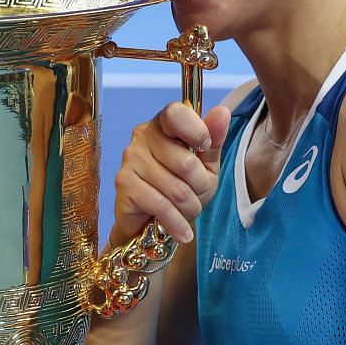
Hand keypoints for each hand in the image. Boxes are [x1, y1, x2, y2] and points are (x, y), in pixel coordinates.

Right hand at [109, 102, 231, 246]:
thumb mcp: (205, 165)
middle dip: (200, 187)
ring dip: (190, 208)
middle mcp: (142, 136)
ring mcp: (130, 159)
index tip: (204, 148)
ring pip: (177, 189)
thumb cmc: (180, 187)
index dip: (198, 132)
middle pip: (186, 162)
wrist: (151, 223)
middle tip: (196, 194)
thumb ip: (214, 140)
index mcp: (164, 124)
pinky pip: (161, 205)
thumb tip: (222, 112)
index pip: (177, 113)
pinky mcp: (123, 184)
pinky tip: (182, 231)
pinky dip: (177, 223)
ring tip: (186, 212)